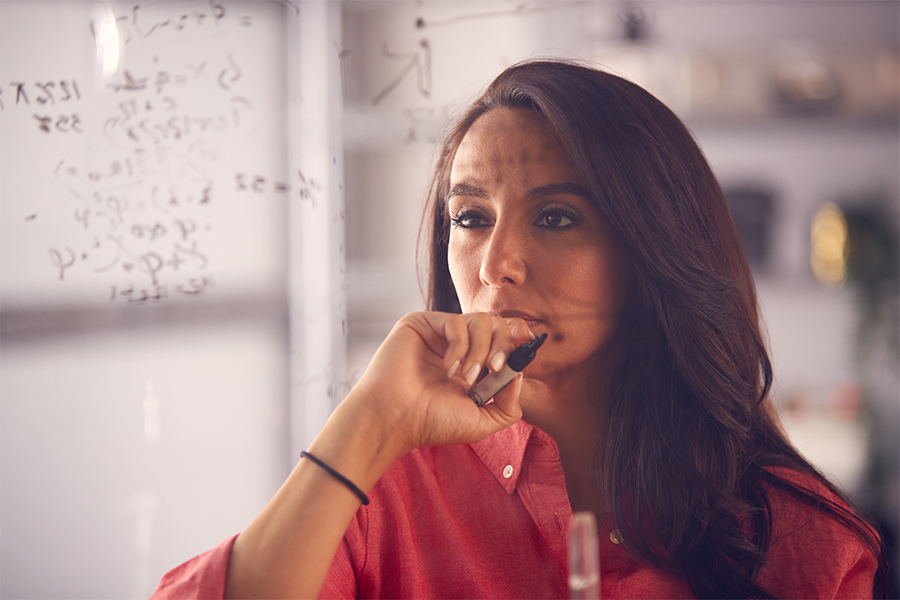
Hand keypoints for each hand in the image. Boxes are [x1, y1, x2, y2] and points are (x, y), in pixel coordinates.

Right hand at [344, 311, 534, 458]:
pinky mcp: (423, 322)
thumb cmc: (431, 423)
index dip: (519, 344)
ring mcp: (441, 333)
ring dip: (480, 351)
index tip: (524, 357)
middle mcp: (459, 345)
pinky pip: (457, 322)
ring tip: (465, 378)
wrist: (395, 419)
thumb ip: (508, 405)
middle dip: (504, 346)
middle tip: (495, 370)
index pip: (506, 341)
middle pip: (498, 324)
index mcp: (473, 365)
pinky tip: (448, 368)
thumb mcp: (481, 422)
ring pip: (482, 321)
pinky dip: (459, 346)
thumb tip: (520, 374)